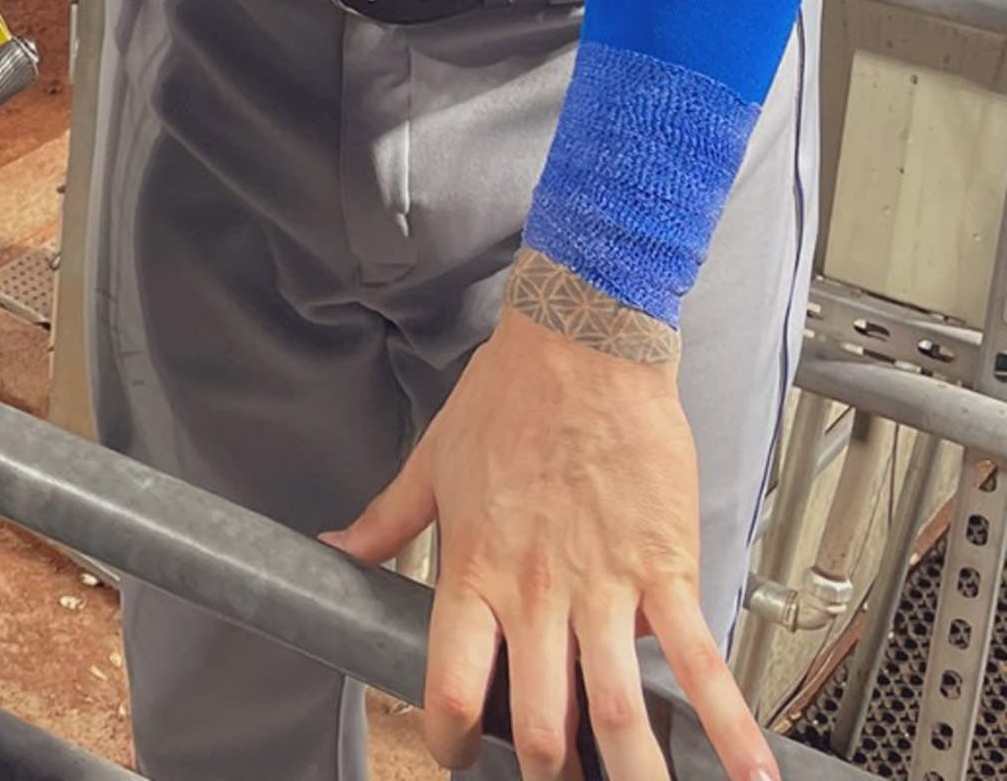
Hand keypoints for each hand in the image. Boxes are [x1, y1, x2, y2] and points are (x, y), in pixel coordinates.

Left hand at [323, 303, 775, 780]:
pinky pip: (698, 660)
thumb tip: (333, 553)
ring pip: (617, 710)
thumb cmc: (507, 396)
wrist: (580, 343)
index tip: (458, 754)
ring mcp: (604, 587)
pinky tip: (748, 774)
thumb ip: (384, 523)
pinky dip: (728, 725)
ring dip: (633, 773)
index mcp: (476, 568)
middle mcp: (537, 590)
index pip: (452, 681)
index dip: (451, 736)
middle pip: (542, 722)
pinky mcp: (665, 570)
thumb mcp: (430, 461)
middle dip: (549, 776)